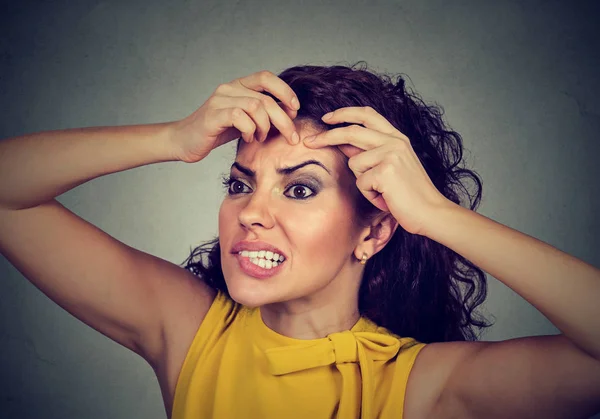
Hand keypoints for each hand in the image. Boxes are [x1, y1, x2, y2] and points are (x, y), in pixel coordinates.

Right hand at [168, 70, 300, 162]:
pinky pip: (241, 117)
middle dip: (284, 120)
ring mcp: (220, 100)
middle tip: (291, 137)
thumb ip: (262, 114)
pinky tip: (248, 138)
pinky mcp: (213, 115)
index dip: (284, 91)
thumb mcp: (245, 120)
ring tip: (260, 138)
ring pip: (256, 107)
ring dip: (265, 127)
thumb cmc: (217, 131)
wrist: (185, 141)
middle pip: (266, 99)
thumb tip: (290, 114)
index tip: (295, 110)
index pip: (266, 77)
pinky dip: (250, 130)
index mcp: (238, 86)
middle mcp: (229, 88)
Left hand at [303, 106, 452, 234]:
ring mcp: (391, 153)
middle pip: (351, 131)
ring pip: (354, 163)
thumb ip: (369, 152)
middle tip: (309, 142)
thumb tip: (342, 143)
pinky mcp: (386, 170)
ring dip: (363, 182)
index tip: (327, 117)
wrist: (431, 212)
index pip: (367, 115)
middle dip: (326, 136)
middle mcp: (395, 141)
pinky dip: (369, 195)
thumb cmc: (409, 194)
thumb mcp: (390, 167)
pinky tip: (386, 198)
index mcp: (397, 137)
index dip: (345, 113)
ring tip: (382, 192)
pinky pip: (361, 182)